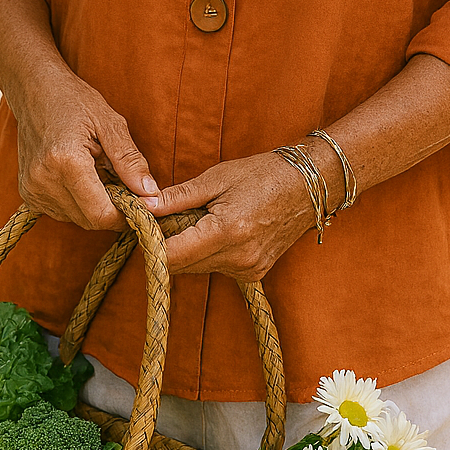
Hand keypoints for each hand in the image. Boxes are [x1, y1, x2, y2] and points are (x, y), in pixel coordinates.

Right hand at [14, 66, 159, 231]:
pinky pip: (61, 212)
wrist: (34, 89)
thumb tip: (150, 193)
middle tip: (123, 184)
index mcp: (66, 162)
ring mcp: (32, 189)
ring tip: (99, 173)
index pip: (101, 214)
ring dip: (94, 206)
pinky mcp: (27, 192)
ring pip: (76, 219)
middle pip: (89, 220)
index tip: (140, 203)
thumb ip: (130, 161)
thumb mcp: (110, 123)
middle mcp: (44, 180)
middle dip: (112, 210)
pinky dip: (77, 202)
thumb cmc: (75, 100)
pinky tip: (81, 177)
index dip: (125, 215)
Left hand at [146, 154, 315, 281]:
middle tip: (167, 216)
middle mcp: (238, 259)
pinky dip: (208, 252)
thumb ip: (178, 197)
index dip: (151, 243)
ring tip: (199, 218)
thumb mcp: (217, 178)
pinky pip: (216, 268)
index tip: (142, 227)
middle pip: (181, 265)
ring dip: (188, 248)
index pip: (172, 255)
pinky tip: (218, 229)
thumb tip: (144, 205)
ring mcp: (248, 270)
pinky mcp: (253, 274)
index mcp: (226, 232)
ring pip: (197, 268)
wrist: (307, 186)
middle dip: (168, 243)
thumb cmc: (262, 174)